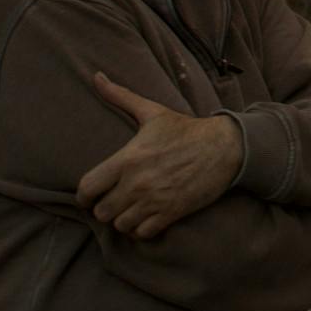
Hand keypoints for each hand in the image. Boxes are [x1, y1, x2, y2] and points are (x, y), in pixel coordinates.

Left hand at [77, 72, 240, 239]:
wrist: (226, 146)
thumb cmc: (186, 129)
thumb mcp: (152, 111)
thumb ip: (120, 96)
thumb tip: (96, 76)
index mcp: (127, 159)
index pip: (86, 189)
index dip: (85, 194)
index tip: (93, 192)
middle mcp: (137, 183)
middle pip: (101, 212)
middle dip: (105, 207)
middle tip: (115, 199)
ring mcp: (154, 200)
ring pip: (120, 225)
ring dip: (123, 219)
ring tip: (131, 208)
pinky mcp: (171, 213)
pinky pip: (142, 233)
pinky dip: (141, 228)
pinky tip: (147, 216)